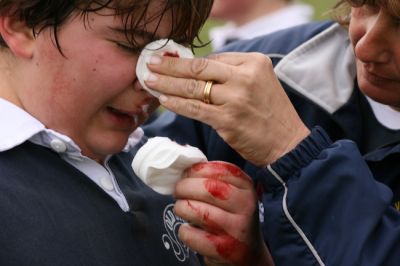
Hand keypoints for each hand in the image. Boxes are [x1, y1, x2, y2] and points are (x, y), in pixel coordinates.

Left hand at [145, 52, 309, 165]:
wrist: (288, 144)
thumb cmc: (271, 114)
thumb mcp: (260, 82)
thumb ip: (233, 74)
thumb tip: (198, 71)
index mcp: (254, 62)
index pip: (213, 59)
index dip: (187, 61)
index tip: (169, 60)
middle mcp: (245, 76)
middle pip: (199, 68)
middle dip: (171, 66)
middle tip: (150, 63)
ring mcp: (236, 98)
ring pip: (193, 87)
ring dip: (167, 84)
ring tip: (150, 80)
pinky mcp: (227, 120)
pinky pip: (195, 108)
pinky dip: (177, 103)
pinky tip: (163, 99)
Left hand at [174, 161, 273, 265]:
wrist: (248, 253)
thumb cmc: (232, 217)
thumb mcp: (233, 193)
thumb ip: (213, 178)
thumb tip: (182, 168)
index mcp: (246, 187)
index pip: (219, 169)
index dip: (196, 170)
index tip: (186, 175)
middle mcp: (245, 206)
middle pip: (207, 187)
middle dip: (184, 187)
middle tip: (178, 191)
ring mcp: (235, 229)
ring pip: (196, 210)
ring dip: (181, 207)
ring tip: (182, 209)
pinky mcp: (222, 250)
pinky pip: (191, 234)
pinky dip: (184, 231)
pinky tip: (190, 230)